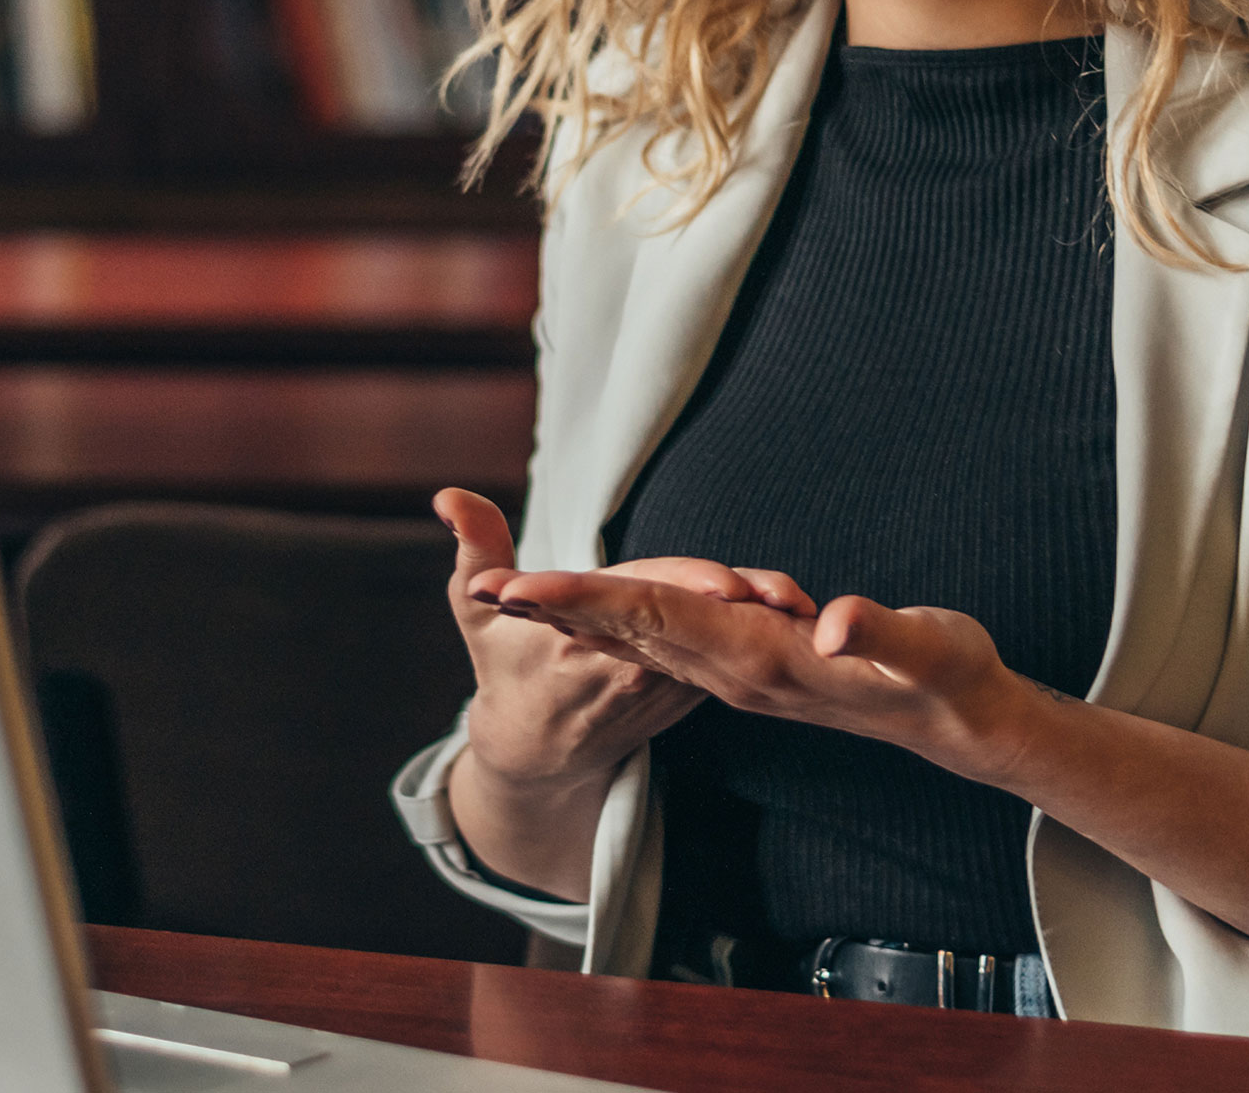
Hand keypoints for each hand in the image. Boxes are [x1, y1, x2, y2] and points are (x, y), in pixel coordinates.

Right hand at [437, 488, 803, 789]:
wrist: (536, 752)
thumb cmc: (504, 666)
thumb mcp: (476, 609)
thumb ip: (474, 547)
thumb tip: (447, 496)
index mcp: (588, 644)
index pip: (641, 603)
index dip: (683, 591)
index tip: (722, 588)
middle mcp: (635, 668)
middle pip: (694, 627)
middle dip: (739, 611)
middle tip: (780, 598)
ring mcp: (667, 686)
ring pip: (721, 646)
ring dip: (761, 628)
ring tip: (800, 602)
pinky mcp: (690, 690)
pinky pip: (729, 661)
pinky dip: (758, 642)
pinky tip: (797, 620)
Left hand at [473, 565, 1037, 787]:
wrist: (967, 729)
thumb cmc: (953, 682)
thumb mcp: (930, 653)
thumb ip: (880, 635)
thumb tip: (829, 620)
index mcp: (764, 658)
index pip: (658, 620)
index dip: (587, 600)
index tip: (522, 588)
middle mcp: (738, 671)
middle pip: (629, 630)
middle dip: (554, 608)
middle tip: (479, 586)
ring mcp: (742, 674)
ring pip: (641, 638)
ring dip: (575, 617)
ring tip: (512, 594)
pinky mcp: (752, 668)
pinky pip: (668, 645)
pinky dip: (621, 625)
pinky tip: (594, 615)